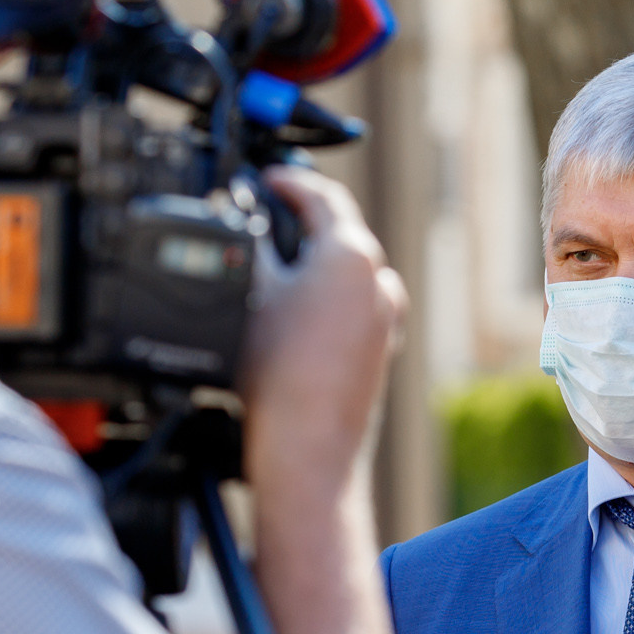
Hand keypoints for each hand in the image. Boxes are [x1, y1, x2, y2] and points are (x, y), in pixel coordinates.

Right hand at [240, 166, 406, 508]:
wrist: (307, 454)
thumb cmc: (277, 378)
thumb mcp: (249, 294)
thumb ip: (252, 243)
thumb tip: (248, 216)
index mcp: (353, 256)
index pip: (322, 196)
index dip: (288, 181)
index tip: (267, 179)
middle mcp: (379, 283)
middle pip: (337, 234)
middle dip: (297, 225)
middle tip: (260, 219)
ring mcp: (385, 321)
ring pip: (344, 275)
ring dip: (311, 266)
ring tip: (269, 273)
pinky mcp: (379, 353)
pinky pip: (349, 311)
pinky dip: (322, 302)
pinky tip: (289, 320)